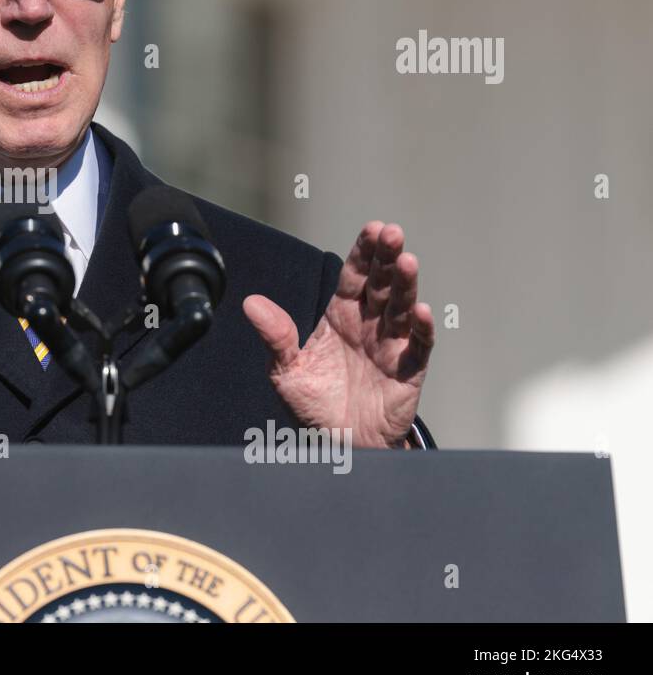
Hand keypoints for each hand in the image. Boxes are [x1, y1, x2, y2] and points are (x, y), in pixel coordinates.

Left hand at [242, 221, 433, 447]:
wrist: (338, 445)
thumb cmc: (314, 406)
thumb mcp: (286, 371)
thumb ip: (275, 336)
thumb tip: (251, 303)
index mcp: (340, 317)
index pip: (354, 277)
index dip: (364, 253)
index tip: (372, 229)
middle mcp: (368, 326)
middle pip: (381, 285)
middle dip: (387, 258)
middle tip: (392, 233)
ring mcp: (390, 346)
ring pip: (402, 308)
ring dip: (406, 285)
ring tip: (407, 262)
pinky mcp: (407, 372)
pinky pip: (418, 347)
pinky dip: (422, 330)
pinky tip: (422, 311)